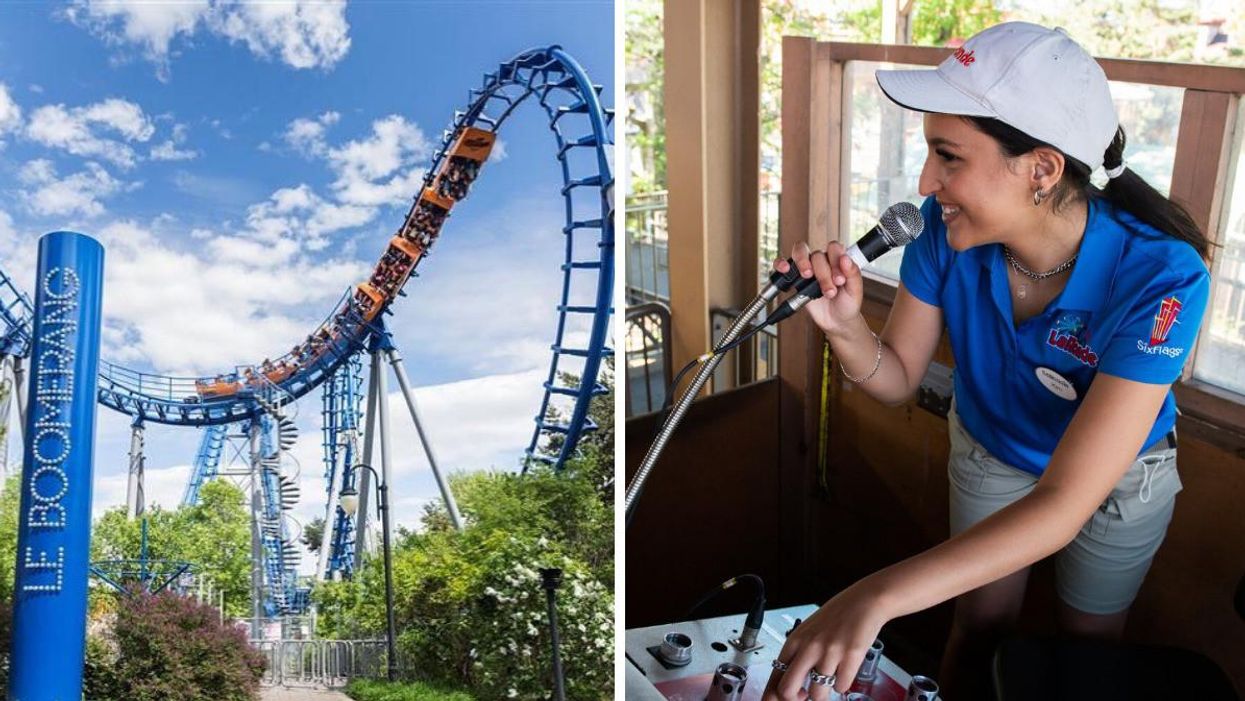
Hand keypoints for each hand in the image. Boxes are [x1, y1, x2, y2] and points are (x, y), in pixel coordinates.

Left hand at [761, 580, 890, 699]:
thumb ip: (798, 656)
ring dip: (823, 693)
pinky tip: (844, 670)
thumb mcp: (808, 633)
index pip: (774, 677)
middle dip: (797, 699)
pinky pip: (842, 687)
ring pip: (817, 694)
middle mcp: (808, 647)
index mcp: (794, 641)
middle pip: (787, 690)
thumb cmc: (836, 617)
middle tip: (805, 696)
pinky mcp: (850, 657)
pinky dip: (843, 684)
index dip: (774, 696)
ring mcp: (829, 652)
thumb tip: (788, 686)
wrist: (864, 601)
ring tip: (829, 678)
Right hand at [773, 241, 863, 335]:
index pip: (834, 248)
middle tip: (829, 291)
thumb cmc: (847, 303)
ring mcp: (808, 268)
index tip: (839, 280)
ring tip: (807, 276)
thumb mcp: (855, 291)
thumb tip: (846, 258)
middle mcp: (823, 261)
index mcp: (838, 260)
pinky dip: (781, 264)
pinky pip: (783, 264)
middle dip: (823, 274)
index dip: (836, 261)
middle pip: (817, 254)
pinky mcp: (795, 278)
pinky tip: (785, 269)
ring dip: (802, 262)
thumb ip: (853, 273)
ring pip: (800, 252)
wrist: (837, 321)